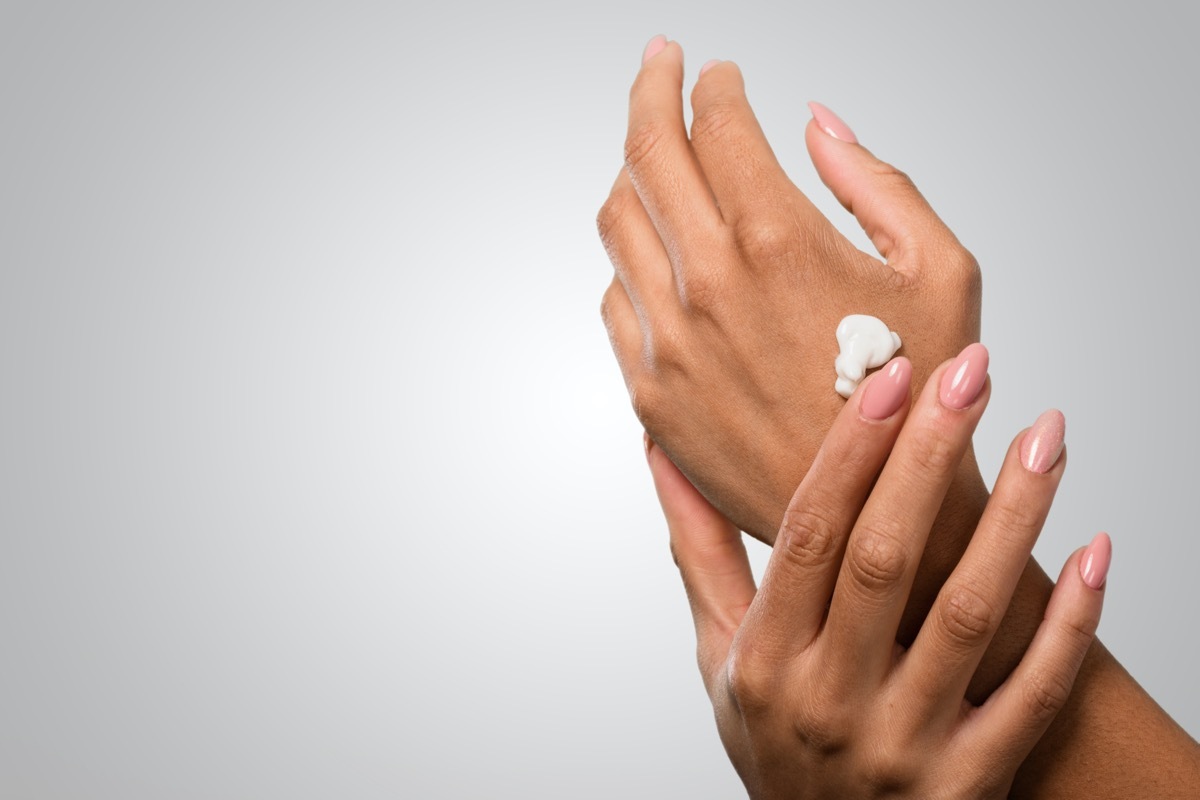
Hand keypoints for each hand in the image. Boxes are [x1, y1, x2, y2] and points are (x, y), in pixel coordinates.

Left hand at [599, 38, 982, 539]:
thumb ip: (874, 179)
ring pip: (618, 220)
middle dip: (650, 89)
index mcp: (777, 241)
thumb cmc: (925, 395)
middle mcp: (706, 286)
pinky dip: (633, 259)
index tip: (722, 75)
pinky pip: (616, 298)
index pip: (716, 123)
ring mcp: (668, 343)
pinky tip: (661, 251)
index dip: (716, 84)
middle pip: (645, 151)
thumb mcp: (942, 268)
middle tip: (659, 63)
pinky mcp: (650, 394)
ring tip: (658, 155)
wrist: (884, 519)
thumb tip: (815, 121)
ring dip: (634, 172)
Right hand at [645, 353, 1108, 798]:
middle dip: (930, 456)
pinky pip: (1034, 695)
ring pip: (968, 615)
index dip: (849, 452)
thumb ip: (700, 552)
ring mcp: (903, 746)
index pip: (807, 537)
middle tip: (970, 371)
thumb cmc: (770, 739)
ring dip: (1013, 518)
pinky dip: (1071, 623)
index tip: (889, 375)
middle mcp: (829, 702)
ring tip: (1045, 434)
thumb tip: (664, 451)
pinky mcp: (969, 781)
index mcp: (764, 660)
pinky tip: (1095, 549)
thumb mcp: (718, 653)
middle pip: (885, 561)